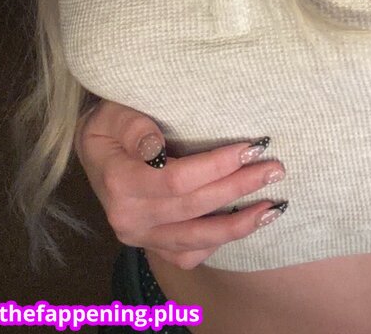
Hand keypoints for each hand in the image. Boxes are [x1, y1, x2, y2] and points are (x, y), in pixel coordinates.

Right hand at [74, 100, 286, 268]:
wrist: (95, 147)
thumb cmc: (111, 123)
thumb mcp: (113, 114)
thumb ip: (134, 127)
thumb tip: (154, 146)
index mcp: (120, 182)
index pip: (178, 179)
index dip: (218, 166)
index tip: (253, 147)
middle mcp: (129, 217)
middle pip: (194, 207)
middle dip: (239, 188)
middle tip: (275, 169)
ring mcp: (140, 236)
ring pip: (195, 239)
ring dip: (238, 224)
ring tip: (273, 207)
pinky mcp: (150, 244)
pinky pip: (187, 256)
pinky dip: (217, 243)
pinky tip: (244, 225)